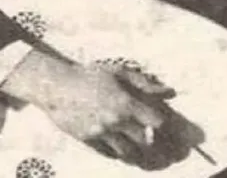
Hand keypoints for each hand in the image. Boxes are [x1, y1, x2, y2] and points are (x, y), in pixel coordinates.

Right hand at [0, 49, 175, 164]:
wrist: (56, 86)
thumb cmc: (89, 75)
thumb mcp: (119, 73)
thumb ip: (145, 84)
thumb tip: (170, 92)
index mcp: (125, 103)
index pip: (155, 123)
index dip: (163, 125)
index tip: (165, 124)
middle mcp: (115, 122)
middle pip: (144, 142)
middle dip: (153, 142)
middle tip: (159, 142)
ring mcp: (101, 134)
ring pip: (128, 153)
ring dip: (138, 153)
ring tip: (142, 149)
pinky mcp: (88, 141)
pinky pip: (109, 154)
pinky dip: (119, 154)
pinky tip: (123, 147)